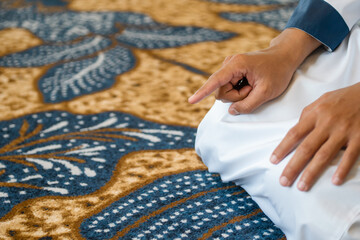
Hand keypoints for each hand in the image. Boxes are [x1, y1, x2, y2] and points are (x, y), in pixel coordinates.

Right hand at [188, 28, 320, 114]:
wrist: (284, 57)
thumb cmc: (278, 71)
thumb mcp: (267, 92)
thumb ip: (248, 104)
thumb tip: (231, 111)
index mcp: (236, 65)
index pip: (216, 81)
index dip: (202, 92)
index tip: (191, 101)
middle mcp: (229, 64)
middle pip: (221, 91)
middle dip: (236, 97)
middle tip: (253, 90)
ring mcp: (229, 67)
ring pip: (224, 91)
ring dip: (239, 95)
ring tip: (253, 86)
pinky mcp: (231, 72)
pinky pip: (228, 88)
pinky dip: (239, 91)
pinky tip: (249, 85)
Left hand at [271, 83, 359, 190]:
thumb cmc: (342, 98)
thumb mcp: (321, 101)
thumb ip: (307, 116)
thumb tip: (296, 132)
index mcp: (315, 114)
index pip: (294, 134)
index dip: (282, 148)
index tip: (273, 161)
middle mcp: (327, 124)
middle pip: (306, 148)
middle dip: (293, 166)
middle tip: (284, 181)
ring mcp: (344, 132)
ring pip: (324, 155)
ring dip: (312, 173)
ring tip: (302, 186)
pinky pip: (350, 156)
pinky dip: (342, 169)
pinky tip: (334, 181)